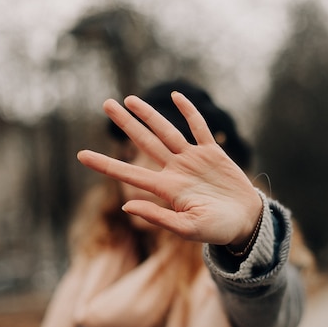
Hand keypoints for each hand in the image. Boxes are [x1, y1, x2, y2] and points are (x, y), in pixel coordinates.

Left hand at [77, 92, 262, 246]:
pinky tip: (177, 97)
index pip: (129, 174)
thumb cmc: (217, 230)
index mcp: (167, 189)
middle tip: (105, 103)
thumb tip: (125, 205)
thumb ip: (157, 217)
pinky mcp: (212, 153)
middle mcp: (175, 170)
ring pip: (166, 131)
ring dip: (149, 114)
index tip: (81, 155)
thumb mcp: (187, 229)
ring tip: (129, 99)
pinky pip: (198, 127)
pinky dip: (189, 111)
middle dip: (126, 124)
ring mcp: (192, 159)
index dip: (105, 165)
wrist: (246, 222)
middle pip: (145, 142)